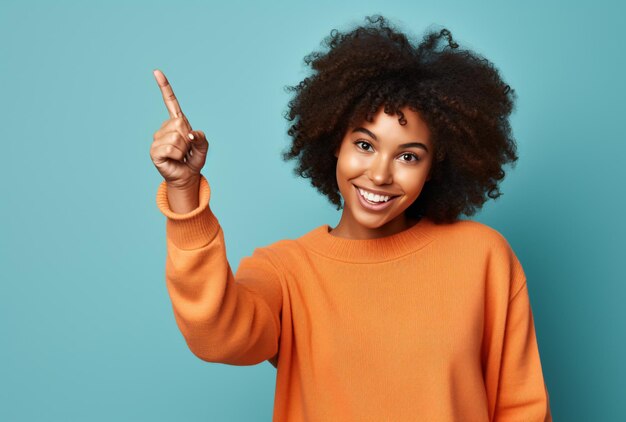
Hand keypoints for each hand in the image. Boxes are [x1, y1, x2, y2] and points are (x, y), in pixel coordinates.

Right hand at [149, 69, 208, 189]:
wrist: (187, 176)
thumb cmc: (193, 159)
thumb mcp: (203, 147)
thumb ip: (202, 137)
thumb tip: (190, 135)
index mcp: (177, 122)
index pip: (170, 102)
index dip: (164, 87)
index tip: (156, 72)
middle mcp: (165, 128)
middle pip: (180, 125)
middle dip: (188, 140)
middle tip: (186, 149)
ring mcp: (158, 139)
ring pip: (176, 138)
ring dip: (183, 149)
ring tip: (180, 155)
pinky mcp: (154, 151)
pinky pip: (170, 148)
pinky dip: (176, 155)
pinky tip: (173, 159)